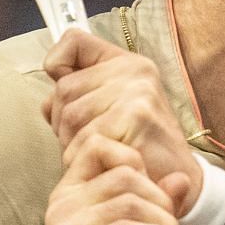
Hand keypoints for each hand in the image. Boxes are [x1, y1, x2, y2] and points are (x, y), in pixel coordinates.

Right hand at [42, 131, 187, 224]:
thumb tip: (181, 177)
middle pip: (124, 174)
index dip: (134, 159)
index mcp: (70, 191)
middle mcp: (63, 203)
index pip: (97, 145)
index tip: (154, 192)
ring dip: (163, 221)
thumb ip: (153, 205)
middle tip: (173, 224)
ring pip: (129, 202)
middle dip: (160, 198)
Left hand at [43, 28, 201, 216]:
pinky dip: (84, 158)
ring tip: (98, 154)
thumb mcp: (110, 114)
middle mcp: (135, 70)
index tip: (66, 90)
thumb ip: (78, 99)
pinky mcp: (135, 116)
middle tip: (87, 142)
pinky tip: (103, 164)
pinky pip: (84, 137)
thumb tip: (47, 102)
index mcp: (128, 63)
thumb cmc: (140, 149)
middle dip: (61, 122)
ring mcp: (137, 91)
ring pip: (69, 115)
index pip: (74, 42)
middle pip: (63, 88)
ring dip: (71, 144)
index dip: (58, 64)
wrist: (177, 183)